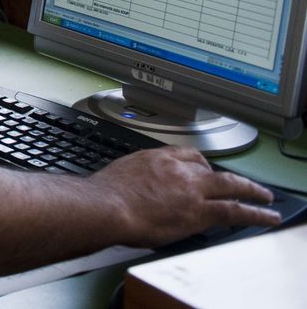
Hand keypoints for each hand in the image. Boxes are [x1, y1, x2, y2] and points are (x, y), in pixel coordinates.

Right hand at [90, 146, 279, 245]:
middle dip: (228, 176)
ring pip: (230, 185)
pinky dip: (255, 213)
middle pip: (210, 167)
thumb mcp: (119, 177)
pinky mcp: (199, 210)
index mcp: (154, 158)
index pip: (186, 155)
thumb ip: (134, 180)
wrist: (105, 205)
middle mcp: (176, 168)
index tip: (205, 169)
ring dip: (251, 191)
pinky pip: (235, 210)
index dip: (200, 164)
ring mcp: (190, 188)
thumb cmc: (104, 195)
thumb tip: (133, 191)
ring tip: (264, 197)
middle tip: (242, 183)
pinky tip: (267, 216)